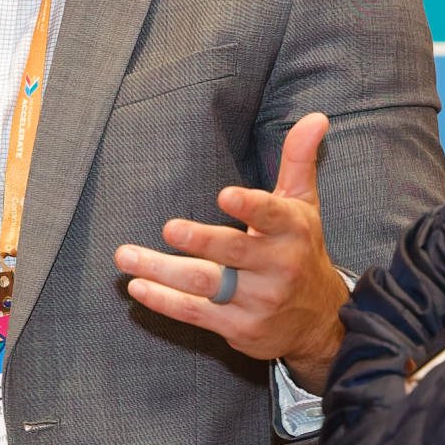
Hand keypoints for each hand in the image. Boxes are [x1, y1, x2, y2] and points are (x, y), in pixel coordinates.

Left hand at [114, 111, 351, 390]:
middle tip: (168, 228)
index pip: (271, 216)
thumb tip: (315, 117)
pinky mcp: (240, 328)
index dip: (250, 207)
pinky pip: (196, 314)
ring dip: (162, 271)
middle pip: (233, 252)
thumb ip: (298, 160)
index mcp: (292, 230)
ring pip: (205, 285)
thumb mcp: (304, 205)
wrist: (319, 321)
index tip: (225, 196)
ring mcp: (258, 301)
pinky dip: (164, 302)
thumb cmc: (301, 250)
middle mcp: (278, 267)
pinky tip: (138, 287)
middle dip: (199, 241)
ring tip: (126, 257)